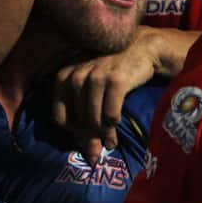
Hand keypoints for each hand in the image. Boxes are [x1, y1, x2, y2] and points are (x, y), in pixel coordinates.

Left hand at [53, 39, 155, 155]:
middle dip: (88, 140)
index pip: (60, 117)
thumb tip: (85, 147)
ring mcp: (96, 77)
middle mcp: (76, 76)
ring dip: (103, 137)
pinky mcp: (115, 81)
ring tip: (110, 144)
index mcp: (64, 77)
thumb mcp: (87, 80)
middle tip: (95, 155)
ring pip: (94, 120)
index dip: (71, 132)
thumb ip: (80, 107)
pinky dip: (113, 128)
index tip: (82, 139)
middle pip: (79, 121)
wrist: (141, 47)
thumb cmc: (111, 69)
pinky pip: (111, 115)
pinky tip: (116, 131)